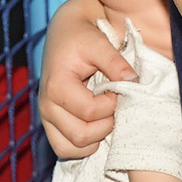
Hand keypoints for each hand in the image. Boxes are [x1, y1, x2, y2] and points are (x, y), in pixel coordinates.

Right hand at [38, 0, 132, 158]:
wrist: (65, 32)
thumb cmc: (81, 35)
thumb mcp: (99, 43)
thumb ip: (116, 63)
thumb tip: (134, 82)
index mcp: (56, 86)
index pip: (89, 111)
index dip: (111, 104)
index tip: (120, 89)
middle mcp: (47, 106)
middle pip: (80, 136)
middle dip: (105, 124)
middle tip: (116, 104)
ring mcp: (46, 118)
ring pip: (70, 149)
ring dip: (95, 139)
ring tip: (107, 116)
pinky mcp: (50, 124)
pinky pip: (65, 148)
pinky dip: (84, 145)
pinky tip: (98, 125)